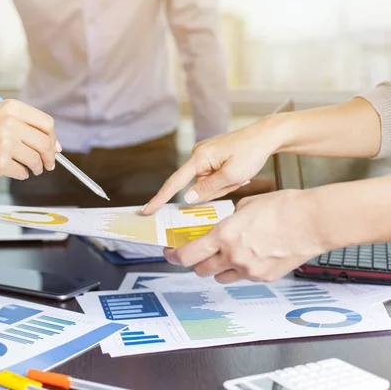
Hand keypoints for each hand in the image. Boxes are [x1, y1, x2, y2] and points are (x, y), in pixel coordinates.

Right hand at [0, 99, 60, 179]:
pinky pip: (22, 172)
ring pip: (36, 160)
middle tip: (47, 164)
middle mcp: (10, 122)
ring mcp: (5, 143)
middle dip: (49, 157)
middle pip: (45, 143)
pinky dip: (21, 174)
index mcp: (11, 108)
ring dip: (35, 168)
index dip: (53, 138)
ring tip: (28, 168)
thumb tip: (54, 146)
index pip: (46, 123)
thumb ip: (24, 126)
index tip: (54, 148)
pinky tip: (12, 170)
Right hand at [142, 118, 281, 214]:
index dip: (160, 198)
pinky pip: (213, 177)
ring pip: (208, 184)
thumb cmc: (251, 152)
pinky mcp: (211, 157)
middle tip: (238, 179)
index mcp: (199, 157)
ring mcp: (204, 155)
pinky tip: (239, 170)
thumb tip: (187, 198)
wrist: (266, 135)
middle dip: (217, 189)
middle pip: (198, 186)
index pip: (174, 183)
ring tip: (241, 173)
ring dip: (224, 185)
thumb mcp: (231, 176)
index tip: (147, 210)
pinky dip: (226, 179)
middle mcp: (198, 154)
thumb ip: (207, 189)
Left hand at [163, 190, 326, 282]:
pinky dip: (240, 270)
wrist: (313, 221)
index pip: (188, 255)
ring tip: (224, 255)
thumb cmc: (283, 208)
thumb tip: (223, 224)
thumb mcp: (246, 205)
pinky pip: (243, 278)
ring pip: (220, 277)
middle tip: (195, 254)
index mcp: (224, 236)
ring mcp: (249, 270)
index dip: (174, 256)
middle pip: (200, 270)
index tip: (170, 253)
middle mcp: (233, 256)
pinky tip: (250, 256)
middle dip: (195, 262)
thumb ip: (229, 219)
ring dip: (217, 268)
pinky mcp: (265, 277)